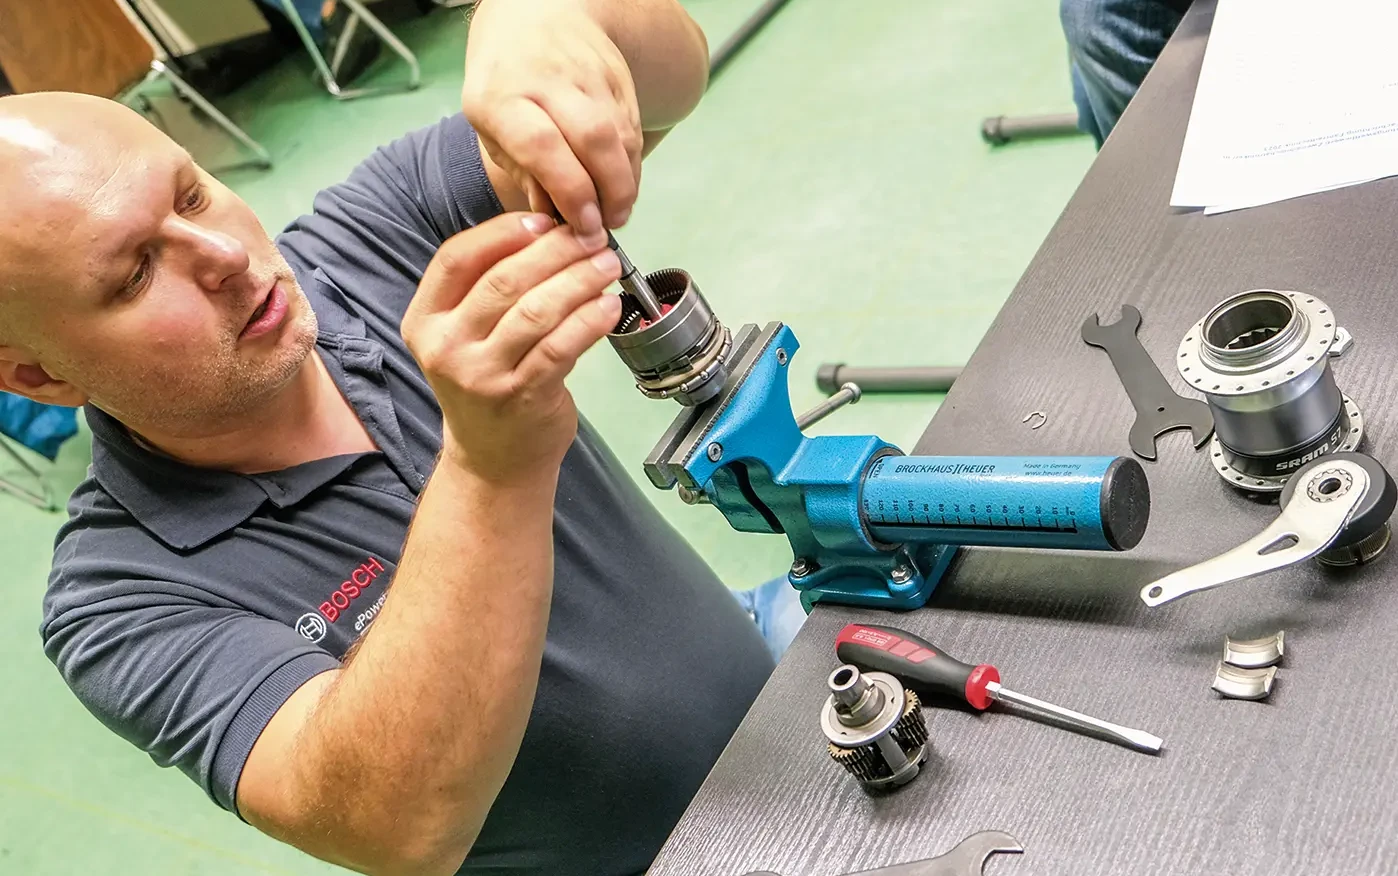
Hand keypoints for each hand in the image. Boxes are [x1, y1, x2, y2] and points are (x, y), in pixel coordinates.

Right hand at [402, 213, 622, 484]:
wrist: (493, 458)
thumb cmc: (488, 382)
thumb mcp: (466, 334)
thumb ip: (489, 286)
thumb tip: (547, 229)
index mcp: (425, 320)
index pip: (456, 259)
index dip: (502, 232)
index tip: (544, 220)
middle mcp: (446, 347)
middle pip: (503, 280)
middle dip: (555, 251)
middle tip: (592, 238)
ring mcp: (482, 376)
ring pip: (536, 311)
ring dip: (579, 280)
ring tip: (607, 265)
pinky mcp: (521, 397)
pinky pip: (561, 347)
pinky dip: (590, 320)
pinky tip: (609, 305)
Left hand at [462, 0, 642, 234]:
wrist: (538, 14)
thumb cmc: (506, 83)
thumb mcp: (491, 128)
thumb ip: (524, 176)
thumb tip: (558, 221)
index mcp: (502, 96)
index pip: (543, 147)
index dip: (570, 192)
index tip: (583, 226)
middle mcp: (546, 80)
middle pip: (592, 140)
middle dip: (607, 192)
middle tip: (607, 224)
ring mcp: (587, 76)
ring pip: (620, 136)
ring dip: (625, 183)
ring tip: (618, 211)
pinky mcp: (617, 79)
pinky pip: (633, 130)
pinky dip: (632, 165)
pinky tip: (622, 185)